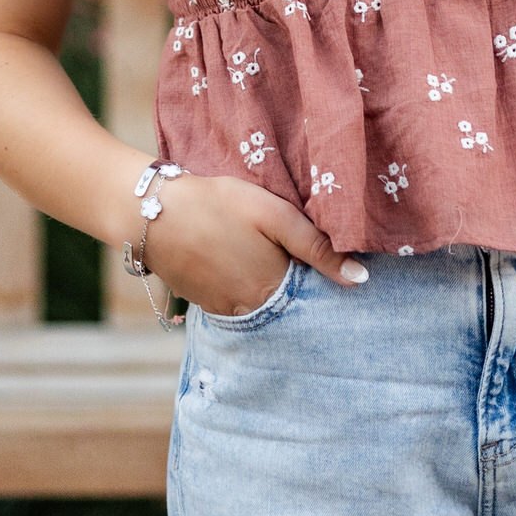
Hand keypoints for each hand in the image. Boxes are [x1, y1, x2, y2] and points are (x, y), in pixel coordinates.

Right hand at [142, 170, 367, 316]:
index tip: (332, 266)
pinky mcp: (204, 302)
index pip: (312, 294)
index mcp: (274, 288)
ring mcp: (226, 309)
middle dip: (298, 288)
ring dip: (269, 289)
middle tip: (296, 256)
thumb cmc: (219, 206)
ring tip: (266, 257)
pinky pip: (236, 303)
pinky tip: (239, 263)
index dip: (323, 279)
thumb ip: (317, 247)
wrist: (154, 215)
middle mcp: (252, 309)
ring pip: (261, 304)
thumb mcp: (274, 216)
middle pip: (287, 303)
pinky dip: (244, 289)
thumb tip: (361, 280)